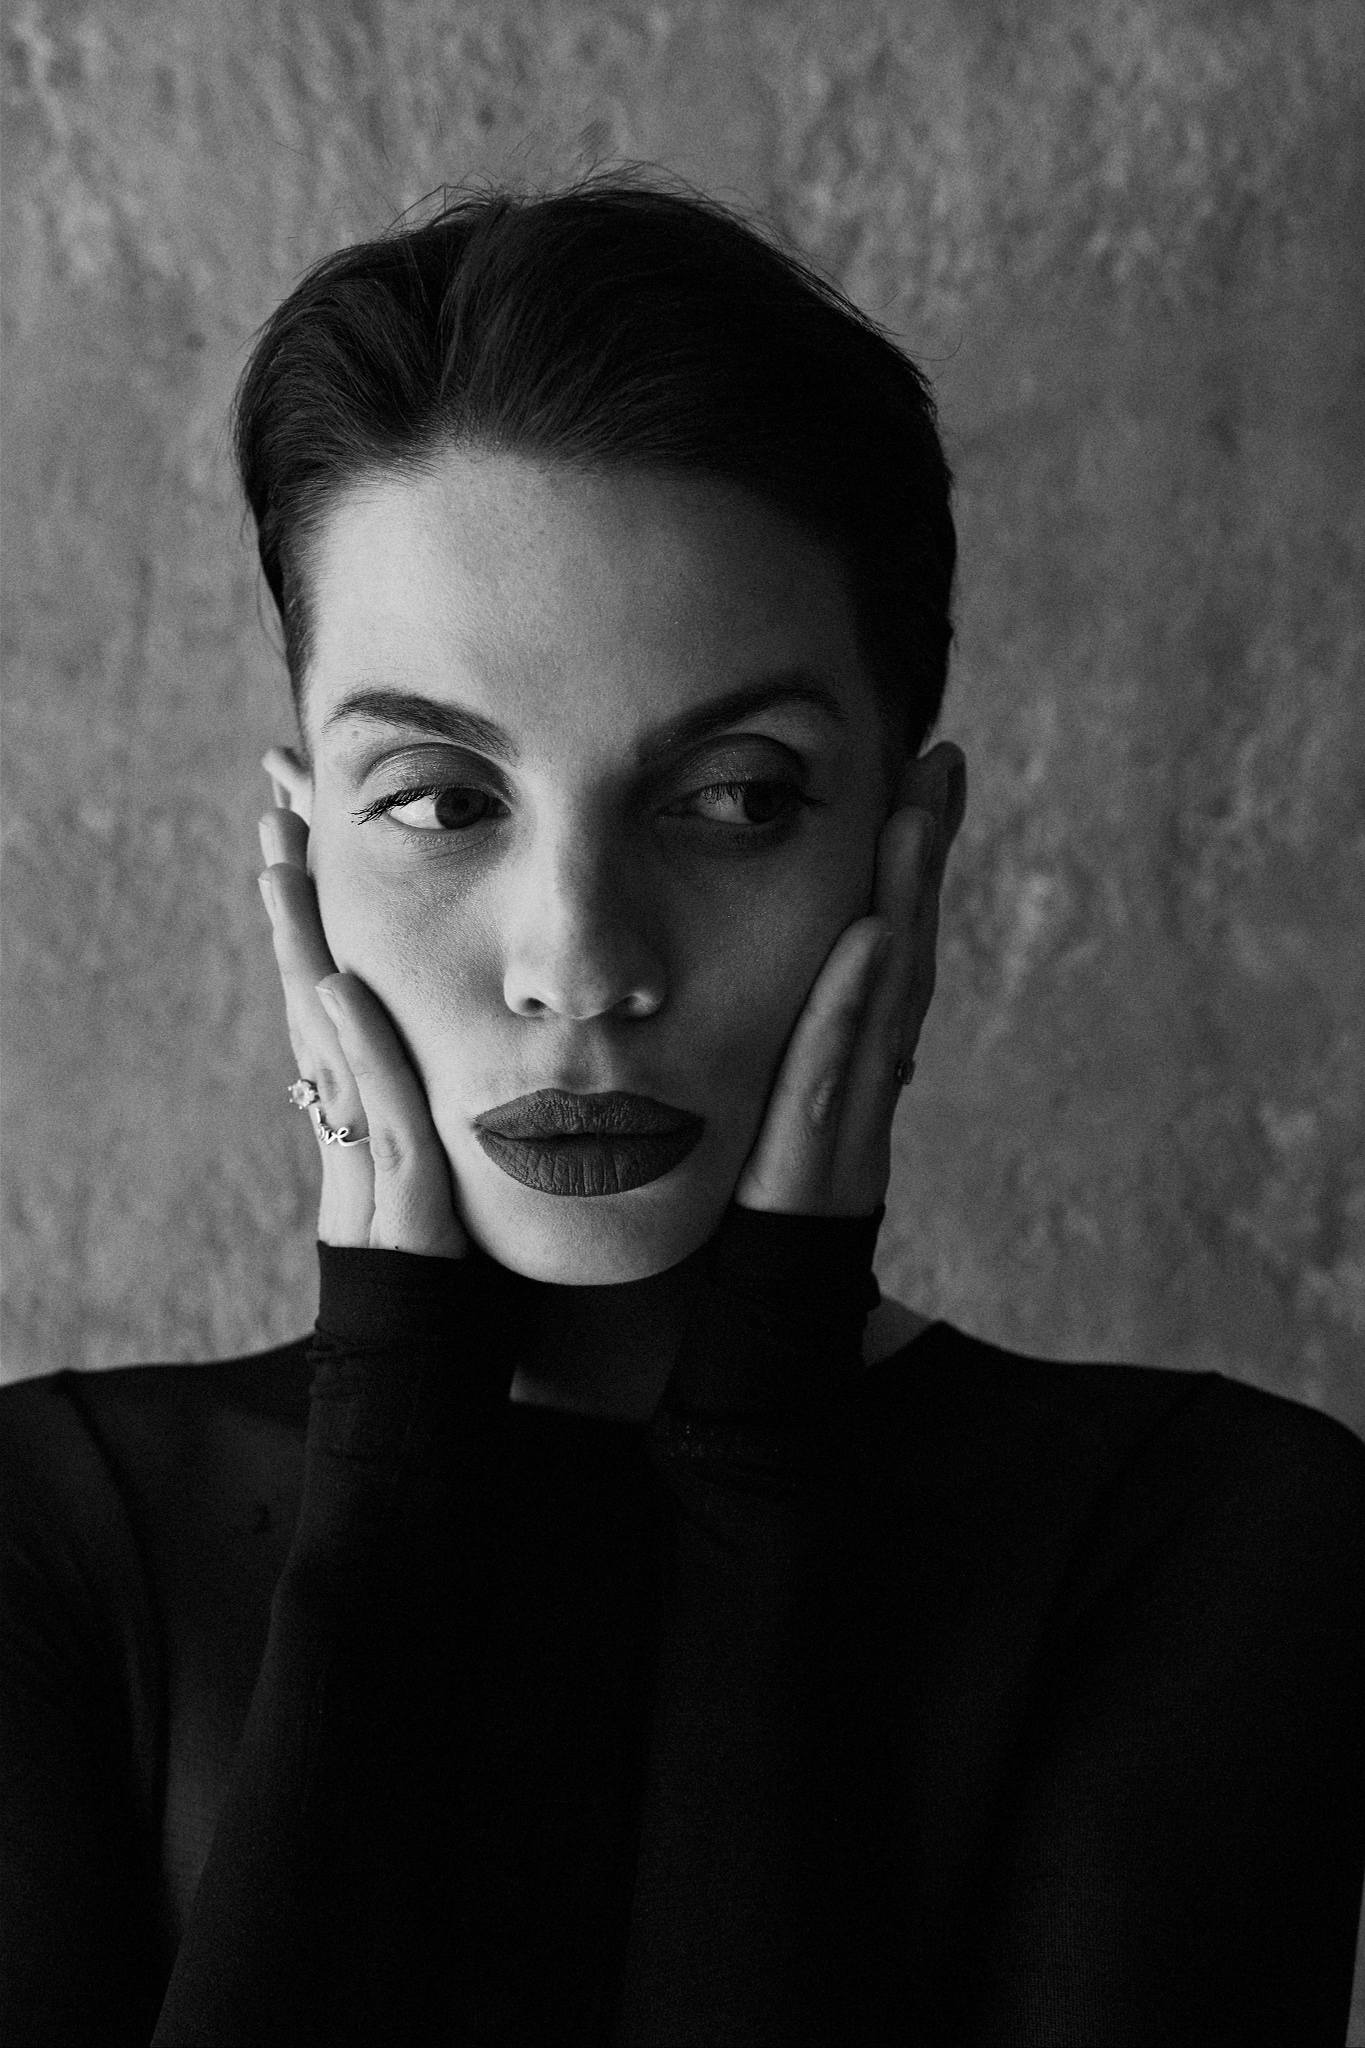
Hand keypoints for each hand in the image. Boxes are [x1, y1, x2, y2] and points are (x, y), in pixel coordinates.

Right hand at [256, 774, 465, 1256]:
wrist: (415, 1343)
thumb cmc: (435, 1249)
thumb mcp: (432, 1147)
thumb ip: (420, 1089)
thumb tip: (422, 1025)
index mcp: (360, 1090)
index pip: (329, 981)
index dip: (311, 909)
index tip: (299, 829)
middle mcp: (348, 1103)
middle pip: (310, 981)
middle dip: (294, 895)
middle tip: (276, 805)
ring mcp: (361, 1138)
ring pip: (322, 1026)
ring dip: (302, 940)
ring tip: (283, 859)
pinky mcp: (393, 1183)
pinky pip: (370, 1102)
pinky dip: (354, 1043)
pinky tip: (338, 985)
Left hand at [734, 755, 958, 1217]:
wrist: (755, 1332)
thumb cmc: (743, 1218)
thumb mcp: (743, 1108)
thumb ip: (747, 1039)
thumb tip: (745, 963)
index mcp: (839, 1059)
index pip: (879, 942)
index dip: (904, 861)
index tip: (917, 769)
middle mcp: (858, 1079)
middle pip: (899, 950)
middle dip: (921, 855)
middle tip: (937, 759)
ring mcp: (848, 1120)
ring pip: (884, 999)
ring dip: (904, 902)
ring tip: (916, 813)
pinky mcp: (820, 1165)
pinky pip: (835, 1074)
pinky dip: (854, 1006)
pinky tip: (869, 937)